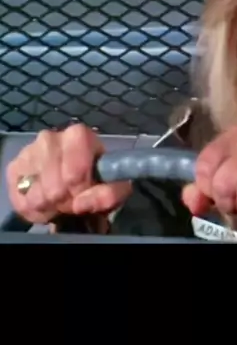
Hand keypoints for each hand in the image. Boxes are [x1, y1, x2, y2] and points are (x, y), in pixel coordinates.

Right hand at [6, 124, 131, 224]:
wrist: (74, 179)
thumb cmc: (97, 179)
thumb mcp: (115, 187)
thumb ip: (109, 194)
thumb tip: (81, 203)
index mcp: (78, 135)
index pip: (75, 173)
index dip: (82, 189)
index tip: (85, 192)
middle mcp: (50, 137)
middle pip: (55, 188)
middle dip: (66, 201)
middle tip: (72, 199)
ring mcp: (29, 152)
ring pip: (37, 197)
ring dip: (51, 206)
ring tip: (60, 200)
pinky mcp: (14, 168)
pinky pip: (22, 202)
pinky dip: (35, 209)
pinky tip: (46, 201)